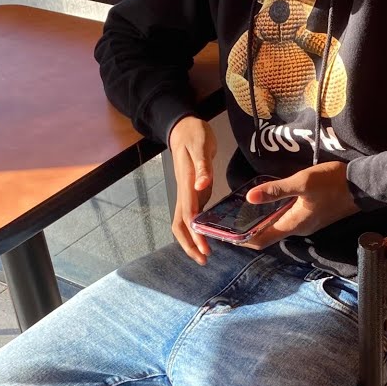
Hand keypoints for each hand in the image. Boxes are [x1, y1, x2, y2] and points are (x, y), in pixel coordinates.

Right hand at [167, 116, 216, 264]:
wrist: (183, 126)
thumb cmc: (194, 134)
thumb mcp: (200, 146)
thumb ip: (202, 167)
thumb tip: (201, 187)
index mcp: (187, 183)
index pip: (188, 215)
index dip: (195, 234)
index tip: (204, 249)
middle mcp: (185, 191)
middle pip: (180, 225)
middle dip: (189, 244)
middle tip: (203, 260)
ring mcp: (187, 192)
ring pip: (184, 221)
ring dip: (191, 239)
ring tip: (205, 253)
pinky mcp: (193, 190)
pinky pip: (192, 214)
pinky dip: (197, 228)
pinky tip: (206, 233)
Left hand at [240, 162, 360, 250]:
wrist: (363, 185)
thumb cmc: (332, 183)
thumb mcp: (302, 182)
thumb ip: (276, 190)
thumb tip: (249, 198)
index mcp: (293, 224)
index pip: (261, 240)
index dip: (242, 239)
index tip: (224, 234)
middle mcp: (299, 229)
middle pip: (268, 234)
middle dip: (249, 229)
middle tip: (229, 218)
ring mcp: (308, 223)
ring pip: (279, 226)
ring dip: (262, 222)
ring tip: (244, 210)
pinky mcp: (314, 216)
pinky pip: (289, 219)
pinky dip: (275, 215)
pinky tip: (270, 202)